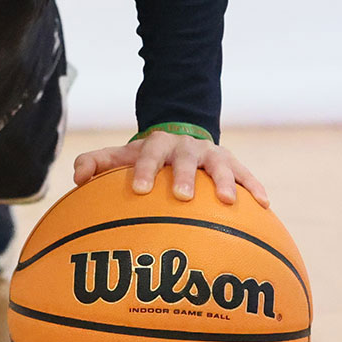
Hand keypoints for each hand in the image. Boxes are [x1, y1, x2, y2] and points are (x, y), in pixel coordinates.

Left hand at [72, 131, 268, 206]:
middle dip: (185, 176)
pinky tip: (266, 205)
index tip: (140, 191)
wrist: (180, 136)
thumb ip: (96, 163)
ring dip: (226, 182)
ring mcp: (210, 154)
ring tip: (230, 202)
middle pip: (185, 159)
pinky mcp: (232, 163)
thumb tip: (76, 177)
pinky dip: (255, 187)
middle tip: (183, 197)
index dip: (145, 171)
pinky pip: (246, 175)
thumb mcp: (122, 157)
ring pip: (220, 165)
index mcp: (157, 145)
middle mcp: (185, 147)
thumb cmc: (146, 158)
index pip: (149, 156)